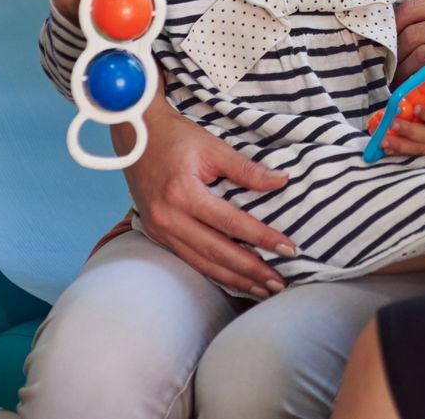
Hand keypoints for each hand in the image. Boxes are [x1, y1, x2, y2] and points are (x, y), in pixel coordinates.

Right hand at [120, 102, 298, 298]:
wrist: (136, 134)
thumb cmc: (175, 137)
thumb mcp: (213, 147)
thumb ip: (247, 169)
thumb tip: (281, 182)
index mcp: (183, 193)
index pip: (231, 222)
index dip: (261, 237)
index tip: (288, 248)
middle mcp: (168, 217)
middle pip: (216, 251)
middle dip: (250, 271)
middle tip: (279, 283)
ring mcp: (159, 229)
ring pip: (202, 263)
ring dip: (234, 279)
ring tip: (262, 289)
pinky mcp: (156, 234)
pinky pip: (189, 259)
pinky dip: (214, 272)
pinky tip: (234, 279)